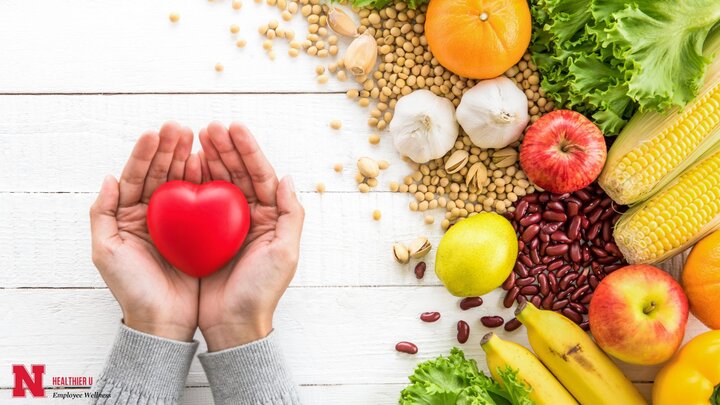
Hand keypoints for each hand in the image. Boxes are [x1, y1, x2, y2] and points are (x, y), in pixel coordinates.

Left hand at [90, 122, 201, 341]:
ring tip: (198, 137)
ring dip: (188, 158)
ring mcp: (177, 222)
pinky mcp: (199, 232)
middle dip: (169, 149)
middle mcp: (153, 214)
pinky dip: (205, 181)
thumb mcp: (106, 252)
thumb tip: (108, 178)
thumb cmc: (132, 289)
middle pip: (160, 173)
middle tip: (180, 128)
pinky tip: (209, 165)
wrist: (164, 320)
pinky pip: (202, 201)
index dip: (145, 154)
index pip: (135, 176)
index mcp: (128, 215)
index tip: (156, 133)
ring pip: (182, 182)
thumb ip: (102, 214)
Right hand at [197, 122, 304, 351]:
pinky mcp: (202, 234)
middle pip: (237, 173)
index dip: (248, 150)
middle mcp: (249, 216)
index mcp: (271, 217)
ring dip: (207, 159)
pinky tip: (181, 166)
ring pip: (216, 182)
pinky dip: (190, 182)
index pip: (261, 174)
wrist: (232, 324)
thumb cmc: (261, 291)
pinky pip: (196, 202)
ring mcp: (224, 224)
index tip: (233, 127)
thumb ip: (292, 215)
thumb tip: (287, 178)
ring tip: (193, 137)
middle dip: (224, 148)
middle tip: (208, 127)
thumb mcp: (285, 253)